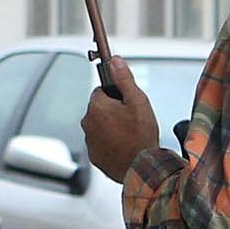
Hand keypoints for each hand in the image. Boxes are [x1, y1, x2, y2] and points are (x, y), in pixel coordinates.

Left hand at [80, 53, 159, 182]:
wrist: (141, 167)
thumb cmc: (140, 136)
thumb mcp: (137, 101)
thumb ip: (124, 79)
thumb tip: (115, 61)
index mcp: (97, 107)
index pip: (101, 91)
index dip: (116, 96)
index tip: (126, 103)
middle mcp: (88, 123)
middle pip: (100, 109)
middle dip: (113, 112)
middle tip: (131, 120)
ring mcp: (89, 141)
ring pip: (100, 127)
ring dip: (111, 128)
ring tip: (129, 135)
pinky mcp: (94, 155)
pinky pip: (100, 143)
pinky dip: (109, 143)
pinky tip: (124, 146)